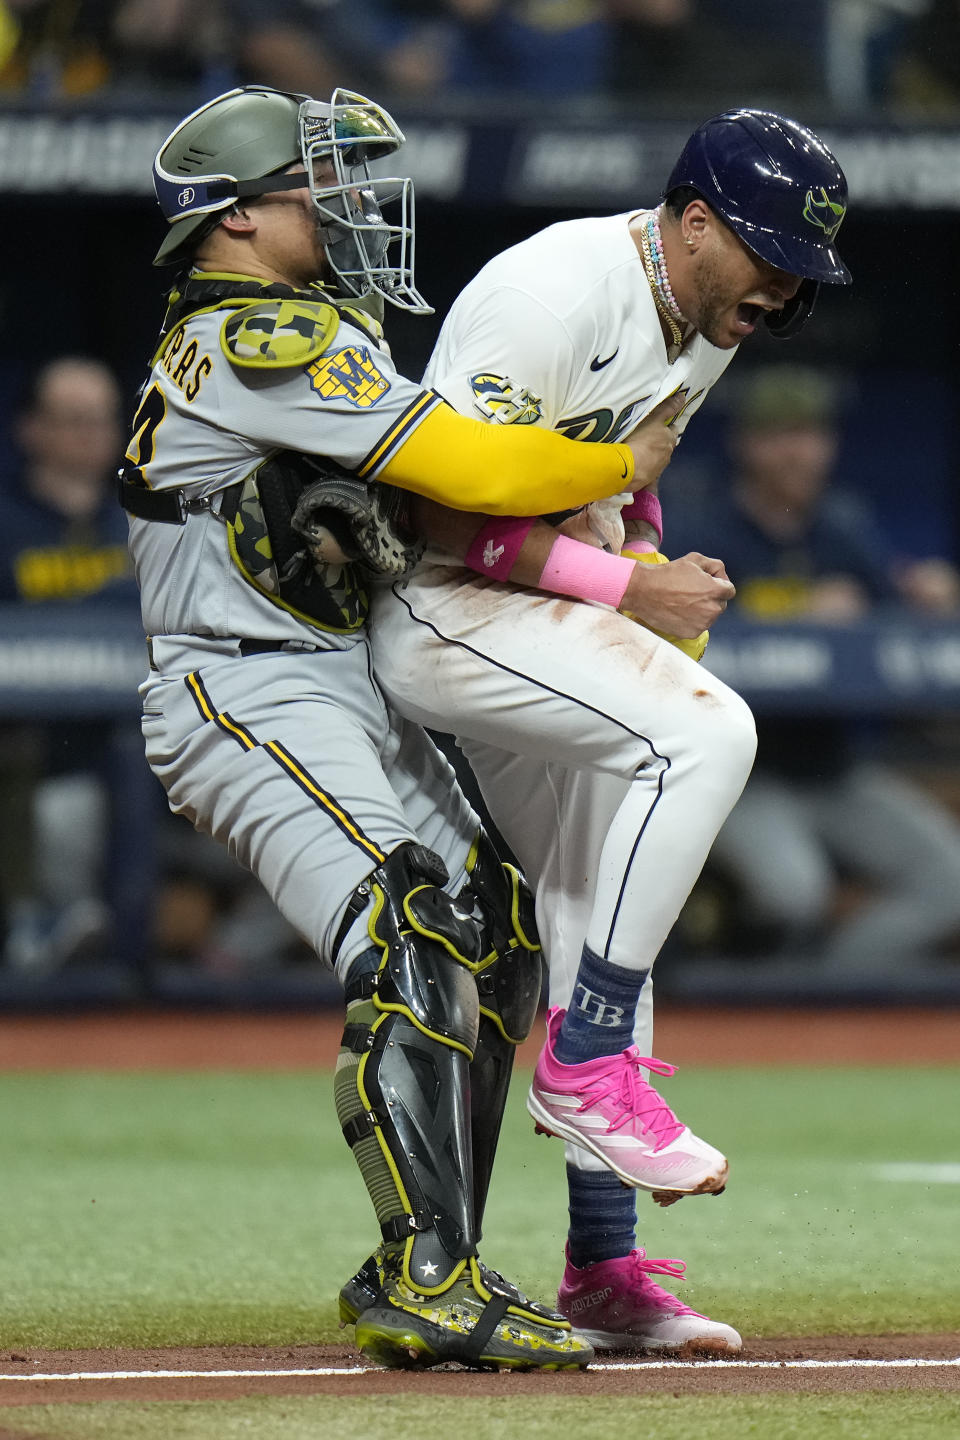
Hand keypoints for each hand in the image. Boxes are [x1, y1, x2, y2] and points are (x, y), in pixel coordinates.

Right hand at [620, 550, 734, 637]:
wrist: (643, 591)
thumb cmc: (668, 574)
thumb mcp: (694, 559)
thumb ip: (715, 565)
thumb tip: (721, 576)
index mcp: (715, 591)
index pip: (729, 590)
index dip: (718, 585)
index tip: (705, 583)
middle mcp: (712, 610)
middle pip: (720, 604)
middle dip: (710, 598)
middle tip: (691, 592)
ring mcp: (702, 624)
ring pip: (709, 617)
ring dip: (702, 610)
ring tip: (683, 602)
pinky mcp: (691, 634)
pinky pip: (698, 627)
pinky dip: (692, 621)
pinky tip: (679, 611)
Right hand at [622, 396, 683, 492]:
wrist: (628, 467)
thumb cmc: (641, 439)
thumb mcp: (654, 418)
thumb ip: (668, 408)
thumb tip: (682, 397)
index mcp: (670, 440)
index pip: (672, 431)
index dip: (666, 427)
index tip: (659, 426)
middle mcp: (667, 455)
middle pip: (665, 447)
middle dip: (659, 443)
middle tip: (647, 438)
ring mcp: (657, 469)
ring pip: (657, 460)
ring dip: (651, 456)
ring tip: (639, 453)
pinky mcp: (647, 480)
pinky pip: (648, 474)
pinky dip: (645, 471)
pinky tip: (637, 468)